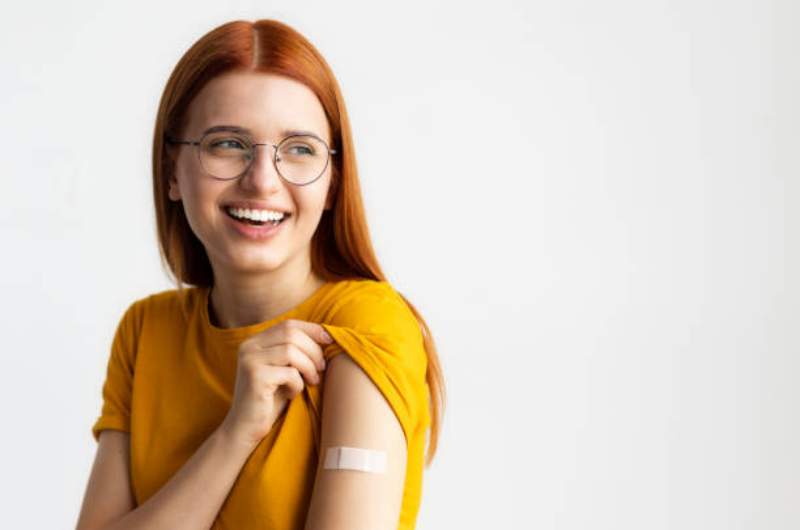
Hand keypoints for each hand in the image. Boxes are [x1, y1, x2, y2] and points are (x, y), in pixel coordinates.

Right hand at [219, 319, 333, 446]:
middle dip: (313, 350)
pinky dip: (298, 384)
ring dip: (308, 367)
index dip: (312, 329)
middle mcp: (249, 347)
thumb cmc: (270, 400)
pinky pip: (289, 372)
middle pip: (292, 334)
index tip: (330, 340)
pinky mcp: (255, 377)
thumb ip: (296, 352)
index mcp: (255, 342)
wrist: (245, 428)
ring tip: (311, 381)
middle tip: (322, 368)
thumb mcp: (284, 370)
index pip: (288, 324)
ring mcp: (250, 360)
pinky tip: (293, 394)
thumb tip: (327, 336)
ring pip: (292, 351)